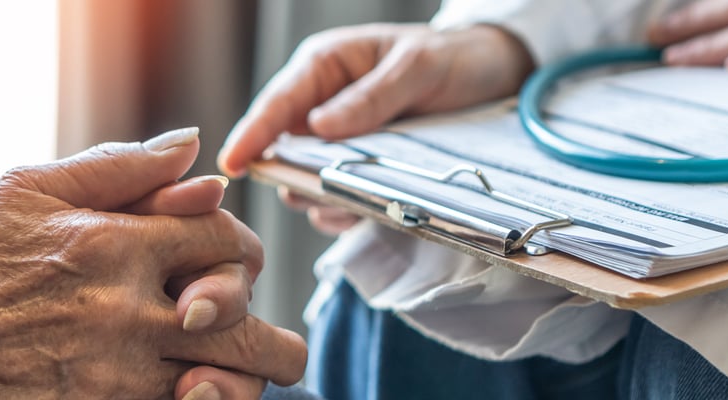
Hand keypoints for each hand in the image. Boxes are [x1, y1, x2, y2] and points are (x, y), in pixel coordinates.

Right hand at [0, 129, 304, 398]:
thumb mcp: (32, 188)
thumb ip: (120, 168)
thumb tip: (193, 149)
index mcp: (119, 245)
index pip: (225, 242)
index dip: (242, 252)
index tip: (233, 265)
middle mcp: (127, 313)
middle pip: (246, 331)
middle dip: (272, 343)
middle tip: (275, 350)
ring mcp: (114, 376)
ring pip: (223, 389)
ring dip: (239, 386)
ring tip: (235, 381)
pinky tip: (187, 396)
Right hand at [217, 23, 532, 233]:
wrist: (494, 75)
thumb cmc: (453, 57)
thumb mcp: (418, 67)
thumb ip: (371, 96)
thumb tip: (320, 127)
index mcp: (326, 67)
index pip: (277, 103)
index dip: (252, 134)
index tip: (233, 164)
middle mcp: (322, 104)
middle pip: (282, 149)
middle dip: (292, 176)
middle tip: (315, 195)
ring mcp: (338, 140)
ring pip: (305, 179)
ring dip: (321, 198)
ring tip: (348, 205)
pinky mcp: (357, 167)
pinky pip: (335, 196)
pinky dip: (343, 210)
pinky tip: (363, 211)